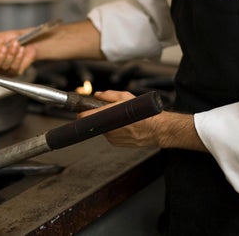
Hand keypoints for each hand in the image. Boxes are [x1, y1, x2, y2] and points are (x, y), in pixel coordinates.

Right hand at [0, 28, 36, 76]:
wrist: (30, 40)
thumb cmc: (12, 38)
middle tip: (5, 46)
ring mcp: (4, 70)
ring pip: (4, 66)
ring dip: (10, 54)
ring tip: (15, 43)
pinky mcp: (14, 72)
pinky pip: (14, 67)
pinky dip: (18, 57)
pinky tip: (21, 50)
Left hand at [79, 90, 206, 150]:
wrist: (157, 129)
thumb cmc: (143, 113)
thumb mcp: (126, 97)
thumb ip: (109, 95)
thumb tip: (98, 95)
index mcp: (108, 116)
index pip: (86, 116)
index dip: (82, 113)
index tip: (81, 110)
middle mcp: (108, 129)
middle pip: (94, 122)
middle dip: (98, 117)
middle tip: (106, 112)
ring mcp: (112, 138)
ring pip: (102, 129)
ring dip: (106, 124)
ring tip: (119, 119)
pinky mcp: (116, 144)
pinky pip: (109, 135)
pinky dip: (112, 130)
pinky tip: (123, 126)